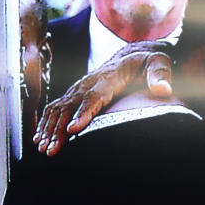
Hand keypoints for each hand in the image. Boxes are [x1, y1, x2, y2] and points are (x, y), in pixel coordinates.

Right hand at [34, 44, 174, 155]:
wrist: (131, 54)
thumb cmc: (147, 61)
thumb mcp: (158, 61)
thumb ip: (160, 74)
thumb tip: (163, 90)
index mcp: (107, 78)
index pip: (93, 97)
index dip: (82, 113)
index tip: (73, 129)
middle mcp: (88, 83)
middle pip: (69, 107)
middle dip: (58, 129)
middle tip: (52, 150)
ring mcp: (79, 89)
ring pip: (58, 109)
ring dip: (49, 130)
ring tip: (44, 150)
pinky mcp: (75, 95)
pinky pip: (56, 109)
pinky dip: (46, 124)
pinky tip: (40, 140)